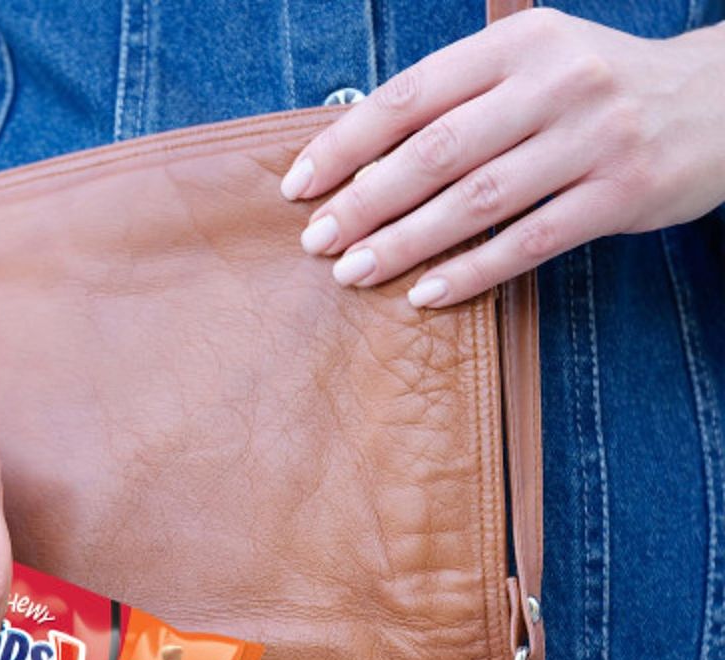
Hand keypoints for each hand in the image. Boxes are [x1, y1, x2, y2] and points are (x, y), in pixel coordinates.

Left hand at [280, 9, 724, 306]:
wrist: (717, 101)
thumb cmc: (595, 91)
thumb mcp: (532, 66)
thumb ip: (458, 102)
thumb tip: (359, 165)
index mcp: (519, 42)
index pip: (411, 95)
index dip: (346, 143)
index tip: (299, 186)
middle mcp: (556, 81)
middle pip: (437, 149)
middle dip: (365, 200)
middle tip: (317, 241)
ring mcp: (592, 137)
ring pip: (478, 198)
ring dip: (406, 241)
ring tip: (354, 271)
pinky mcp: (619, 193)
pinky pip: (530, 241)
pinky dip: (472, 271)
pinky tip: (425, 294)